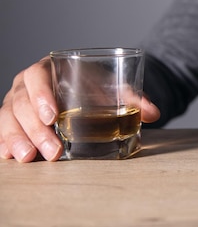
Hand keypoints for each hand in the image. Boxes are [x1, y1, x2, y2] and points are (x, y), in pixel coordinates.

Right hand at [0, 57, 160, 162]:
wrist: (90, 93)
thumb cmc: (98, 89)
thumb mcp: (115, 90)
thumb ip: (133, 98)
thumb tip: (154, 113)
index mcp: (50, 68)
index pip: (38, 77)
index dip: (41, 95)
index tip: (53, 116)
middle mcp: (27, 85)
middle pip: (22, 103)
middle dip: (36, 129)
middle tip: (53, 150)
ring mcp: (16, 103)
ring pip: (8, 119)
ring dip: (18, 139)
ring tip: (30, 158)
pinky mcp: (13, 122)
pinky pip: (3, 131)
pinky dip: (4, 144)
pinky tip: (11, 157)